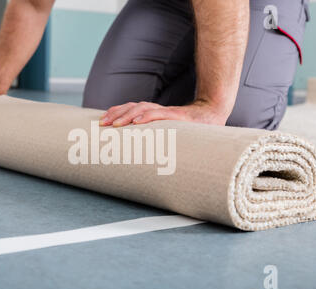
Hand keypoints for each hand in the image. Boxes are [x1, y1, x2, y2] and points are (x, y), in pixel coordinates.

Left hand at [99, 101, 228, 126]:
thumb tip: (139, 155)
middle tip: (102, 124)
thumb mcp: (169, 133)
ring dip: (127, 115)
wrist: (213, 115)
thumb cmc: (191, 128)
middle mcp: (159, 111)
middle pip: (132, 107)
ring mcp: (168, 112)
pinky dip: (147, 116)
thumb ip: (156, 137)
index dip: (116, 112)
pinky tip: (137, 122)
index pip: (131, 109)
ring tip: (115, 124)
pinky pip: (160, 114)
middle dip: (116, 114)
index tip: (102, 120)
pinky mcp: (178, 117)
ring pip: (143, 108)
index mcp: (155, 114)